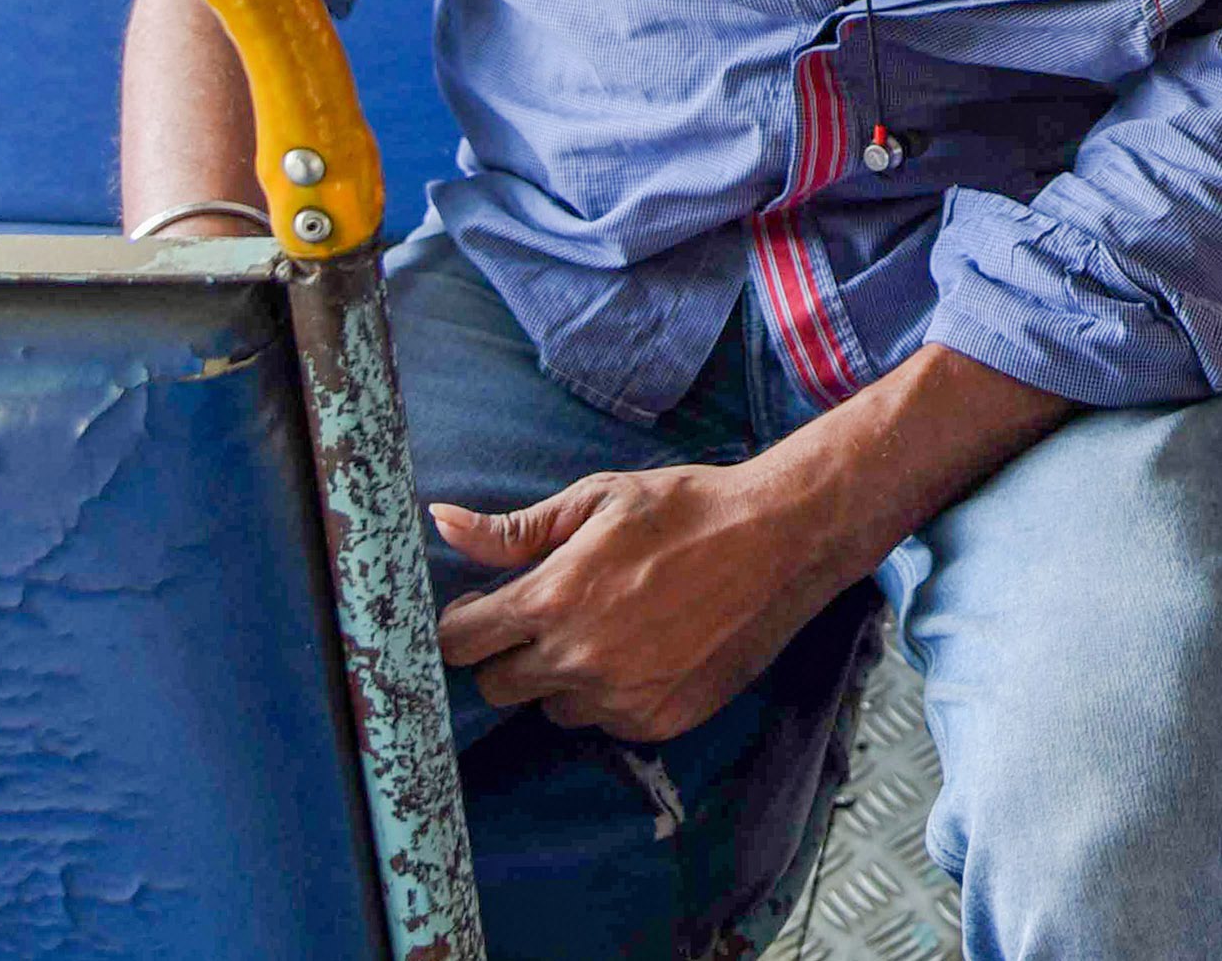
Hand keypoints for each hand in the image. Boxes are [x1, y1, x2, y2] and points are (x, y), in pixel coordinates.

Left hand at [432, 456, 860, 743]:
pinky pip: (605, 722)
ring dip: (561, 677)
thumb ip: (513, 530)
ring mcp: (619, 699)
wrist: (781, 541)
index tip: (486, 607)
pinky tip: (645, 649)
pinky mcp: (657, 722)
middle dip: (509, 652)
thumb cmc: (686, 508)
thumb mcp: (597, 499)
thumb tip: (441, 524)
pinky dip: (611, 695)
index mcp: (552, 599)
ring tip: (607, 628)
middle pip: (494, 686)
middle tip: (549, 616)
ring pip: (551, 708)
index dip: (465, 623)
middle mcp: (577, 660)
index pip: (459, 643)